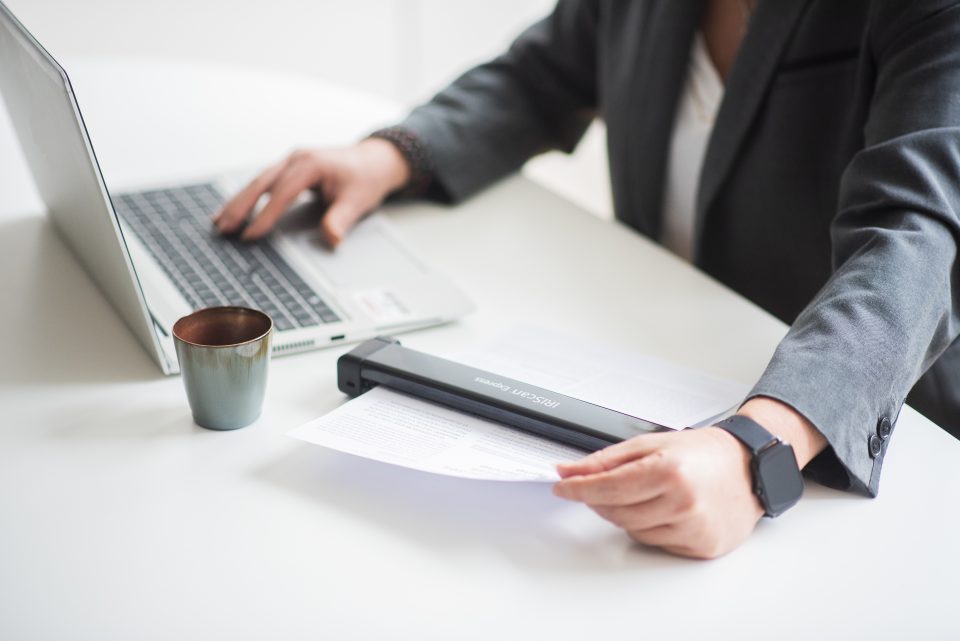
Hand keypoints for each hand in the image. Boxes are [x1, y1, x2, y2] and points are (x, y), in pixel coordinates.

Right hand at [213, 138, 410, 246]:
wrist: (375, 160)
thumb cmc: (366, 178)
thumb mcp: (357, 201)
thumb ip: (341, 220)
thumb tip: (331, 239)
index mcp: (310, 164)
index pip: (282, 193)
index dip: (265, 215)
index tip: (251, 235)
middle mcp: (296, 159)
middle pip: (261, 183)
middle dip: (240, 207)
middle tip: (223, 228)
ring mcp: (291, 161)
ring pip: (258, 181)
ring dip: (238, 201)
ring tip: (219, 221)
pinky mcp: (289, 167)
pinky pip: (263, 182)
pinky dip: (247, 195)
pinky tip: (233, 209)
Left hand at [554, 397, 825, 558]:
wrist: (749, 468)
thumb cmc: (703, 453)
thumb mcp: (651, 443)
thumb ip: (606, 459)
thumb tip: (569, 470)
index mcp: (668, 471)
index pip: (607, 487)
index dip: (578, 488)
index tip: (562, 487)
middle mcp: (682, 502)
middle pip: (615, 511)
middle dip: (600, 498)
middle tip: (601, 484)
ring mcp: (692, 528)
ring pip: (632, 530)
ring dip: (625, 513)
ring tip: (644, 492)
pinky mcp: (700, 546)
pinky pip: (655, 542)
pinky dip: (648, 526)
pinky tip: (663, 508)